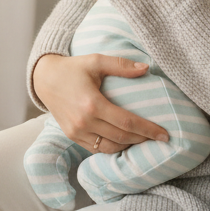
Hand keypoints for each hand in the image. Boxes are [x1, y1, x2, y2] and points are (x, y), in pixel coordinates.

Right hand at [32, 53, 169, 153]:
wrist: (44, 79)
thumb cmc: (72, 68)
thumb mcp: (96, 61)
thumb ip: (121, 65)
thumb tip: (146, 68)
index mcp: (92, 104)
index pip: (127, 123)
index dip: (148, 130)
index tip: (165, 134)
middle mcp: (84, 122)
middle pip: (122, 138)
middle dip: (144, 140)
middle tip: (160, 139)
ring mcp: (77, 132)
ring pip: (110, 148)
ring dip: (129, 146)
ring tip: (143, 141)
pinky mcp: (72, 136)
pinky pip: (97, 149)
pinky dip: (112, 148)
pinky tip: (124, 142)